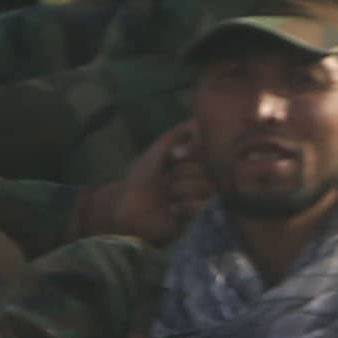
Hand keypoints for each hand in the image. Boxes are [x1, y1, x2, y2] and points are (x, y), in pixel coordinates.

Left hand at [71, 124, 210, 248]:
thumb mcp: (159, 149)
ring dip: (181, 191)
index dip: (190, 153)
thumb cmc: (142, 176)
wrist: (128, 205)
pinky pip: (205, 207)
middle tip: (166, 182)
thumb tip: (198, 117)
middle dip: (182, 174)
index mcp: (197, 163)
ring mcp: (204, 200)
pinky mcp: (200, 220)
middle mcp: (204, 180)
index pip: (208, 152)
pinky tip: (172, 210)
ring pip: (208, 188)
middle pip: (209, 171)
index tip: (173, 157)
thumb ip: (179, 133)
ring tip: (167, 197)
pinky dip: (186, 207)